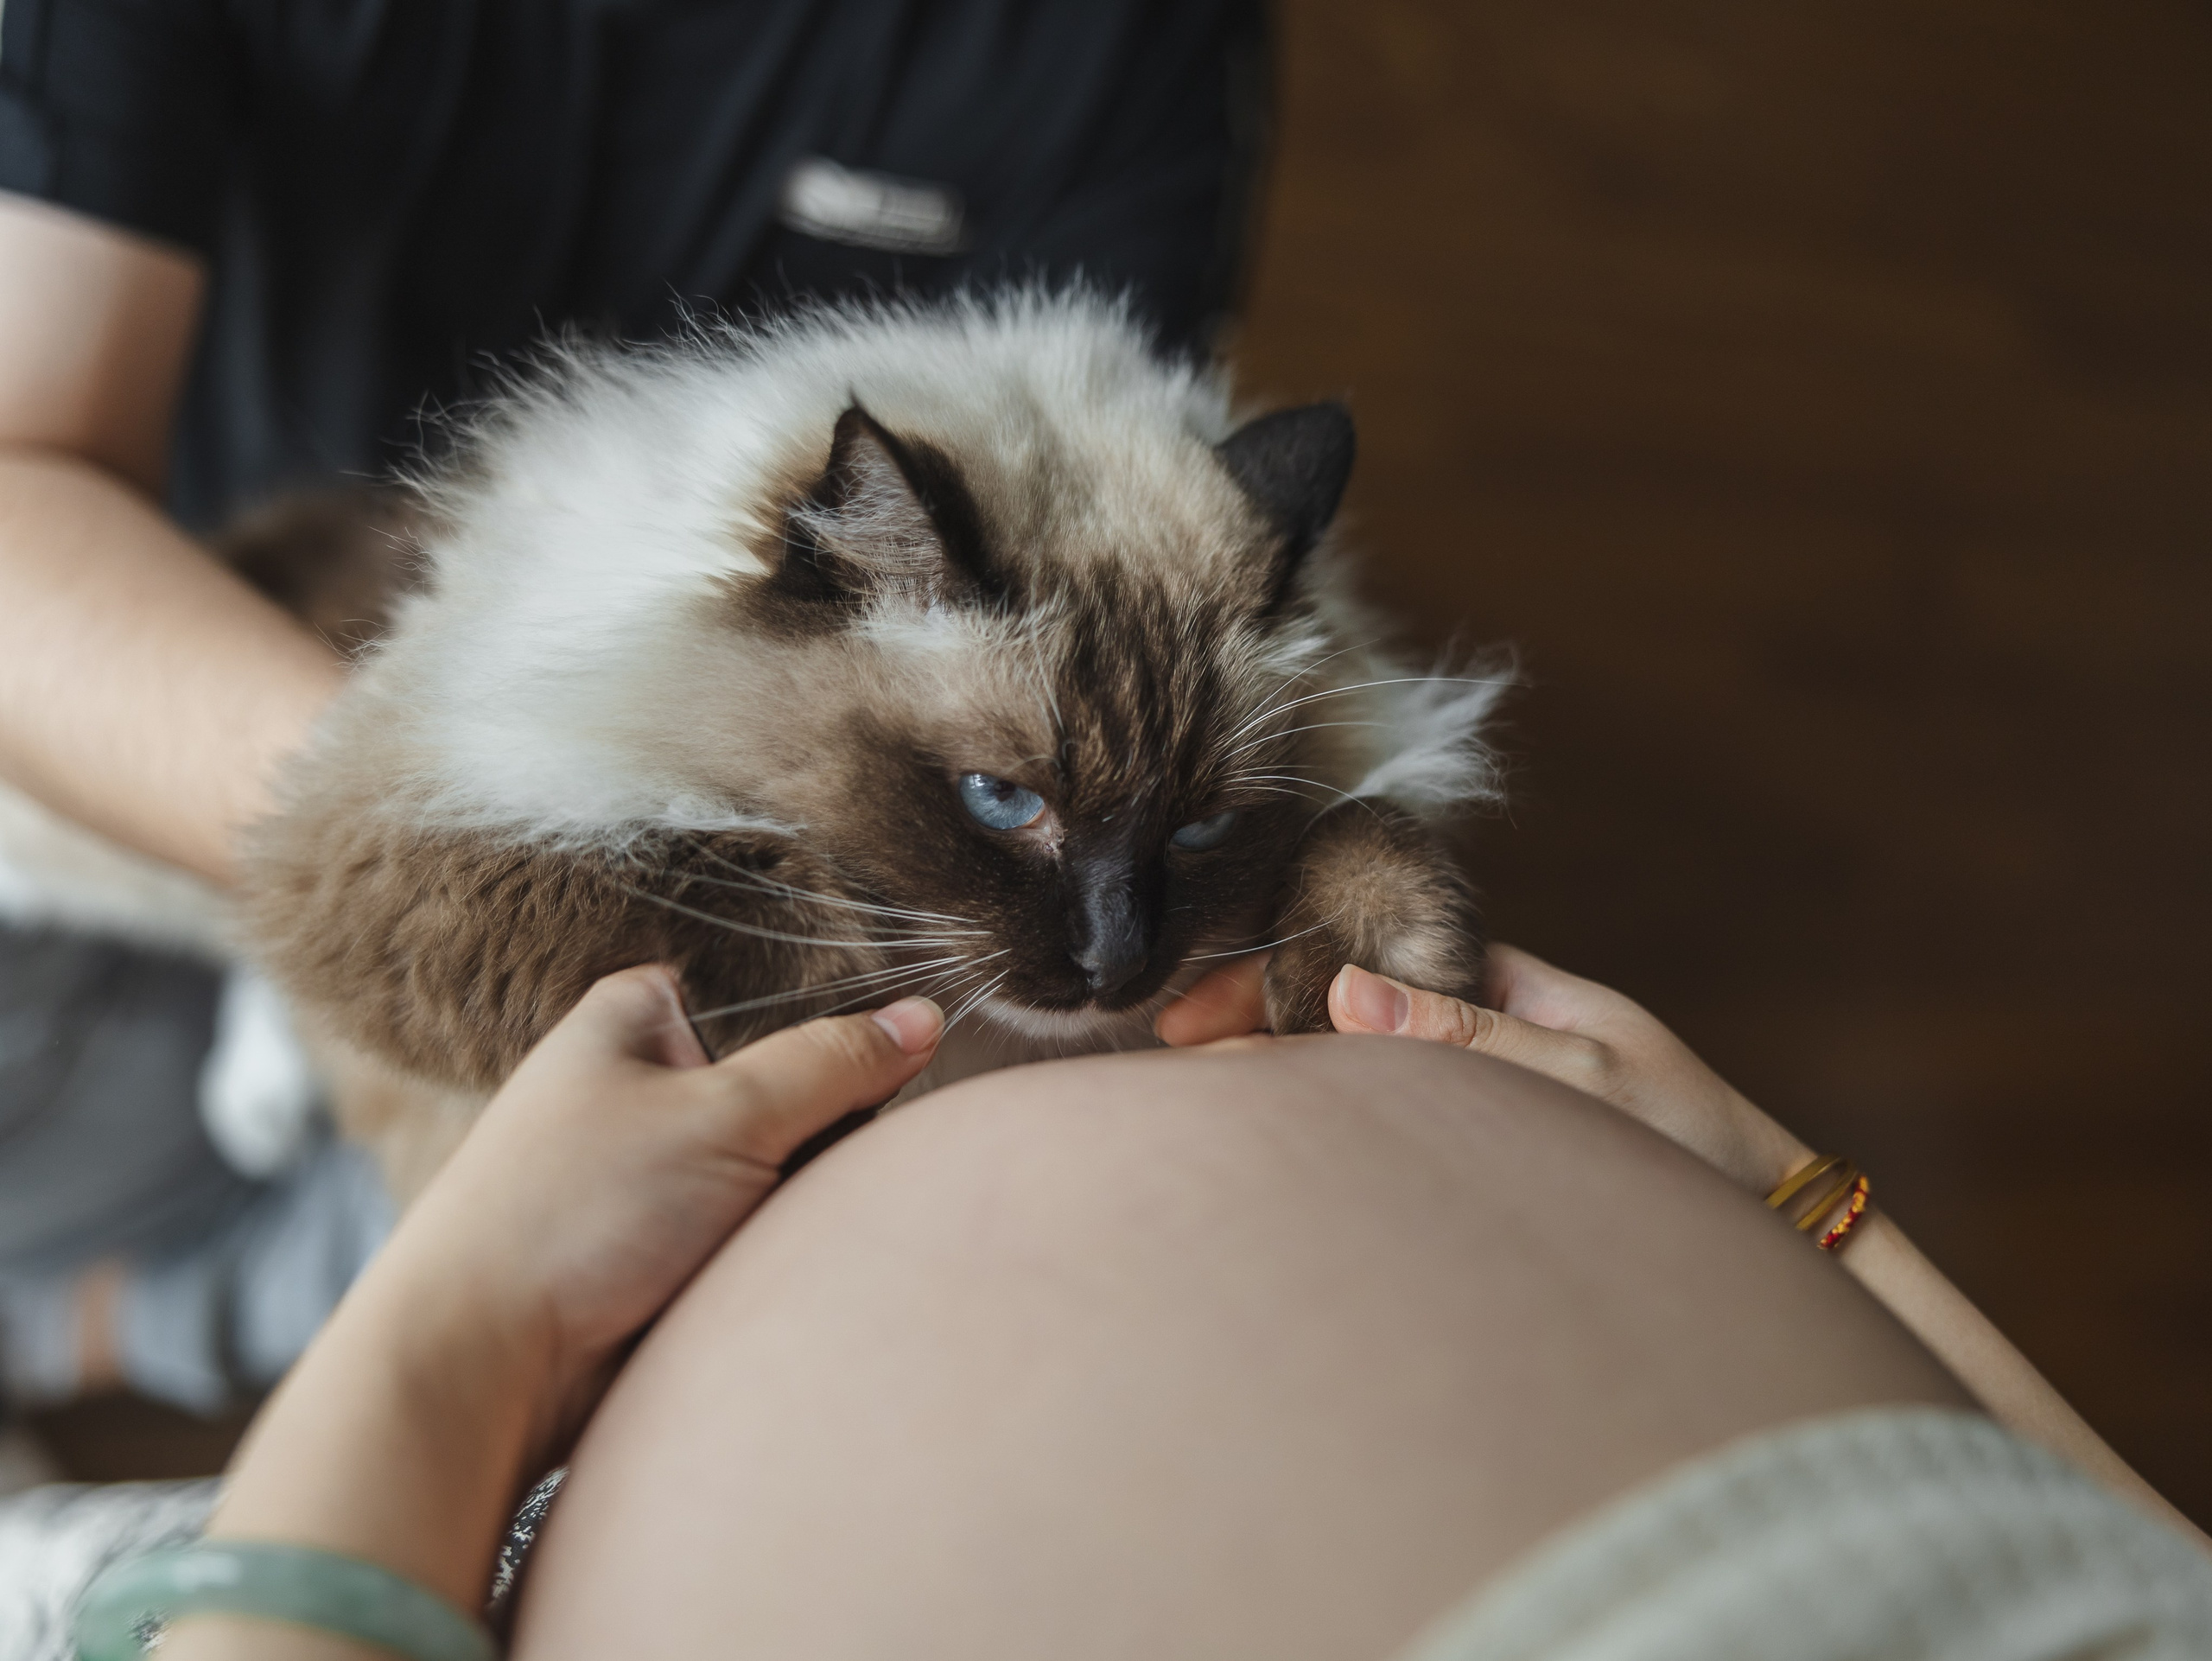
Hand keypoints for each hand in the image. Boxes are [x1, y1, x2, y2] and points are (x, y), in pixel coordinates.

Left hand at [359, 965, 943, 1458]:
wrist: (481, 1367)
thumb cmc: (572, 1214)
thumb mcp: (726, 1114)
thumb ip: (832, 1064)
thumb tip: (921, 1019)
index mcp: (635, 1020)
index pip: (771, 995)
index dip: (833, 1030)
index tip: (888, 1058)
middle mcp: (636, 1090)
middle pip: (783, 1091)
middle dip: (817, 1132)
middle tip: (819, 1161)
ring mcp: (646, 1179)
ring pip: (771, 1173)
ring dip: (794, 1202)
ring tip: (780, 1227)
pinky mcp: (653, 1258)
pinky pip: (746, 1239)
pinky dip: (767, 1254)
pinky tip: (768, 1269)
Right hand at [1157, 944, 1809, 1194]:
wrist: (1774, 1216)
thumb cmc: (1693, 1139)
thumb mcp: (1585, 1076)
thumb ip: (1468, 1035)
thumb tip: (1347, 990)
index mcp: (1501, 981)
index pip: (1362, 957)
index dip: (1273, 977)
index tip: (1197, 1013)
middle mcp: (1478, 1020)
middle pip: (1341, 1003)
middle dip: (1254, 1017)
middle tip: (1166, 1046)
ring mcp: (1475, 1078)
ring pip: (1355, 1060)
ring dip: (1278, 1066)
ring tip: (1189, 1086)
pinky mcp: (1480, 1131)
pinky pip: (1385, 1110)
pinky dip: (1325, 1110)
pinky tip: (1270, 1127)